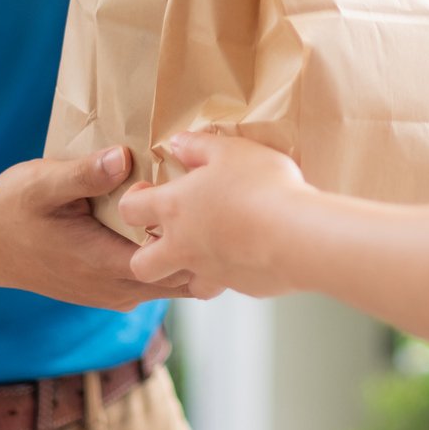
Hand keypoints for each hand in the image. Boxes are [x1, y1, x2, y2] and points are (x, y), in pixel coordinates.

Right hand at [0, 148, 194, 309]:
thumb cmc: (12, 210)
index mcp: (103, 263)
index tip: (213, 203)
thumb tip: (123, 157)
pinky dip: (169, 257)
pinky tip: (172, 223)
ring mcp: (113, 292)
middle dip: (206, 246)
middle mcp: (114, 287)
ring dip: (190, 252)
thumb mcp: (43, 183)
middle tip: (220, 203)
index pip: (173, 265)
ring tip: (202, 209)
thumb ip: (85, 174)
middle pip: (183, 279)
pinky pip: (153, 280)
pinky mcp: (109, 289)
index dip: (200, 238)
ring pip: (172, 282)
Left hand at [120, 132, 311, 297]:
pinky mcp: (239, 286)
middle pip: (141, 264)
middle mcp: (183, 245)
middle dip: (146, 253)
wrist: (298, 235)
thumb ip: (199, 146)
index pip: (130, 211)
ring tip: (211, 247)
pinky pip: (227, 283)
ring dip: (189, 269)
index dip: (132, 201)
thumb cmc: (261, 186)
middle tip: (167, 234)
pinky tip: (252, 251)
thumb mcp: (230, 150)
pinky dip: (232, 270)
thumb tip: (178, 144)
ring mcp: (210, 270)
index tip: (147, 192)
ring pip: (184, 283)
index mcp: (174, 208)